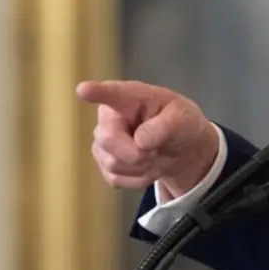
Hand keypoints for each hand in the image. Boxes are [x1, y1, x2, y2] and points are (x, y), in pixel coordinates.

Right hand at [75, 80, 219, 198]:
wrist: (182, 150)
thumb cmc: (180, 124)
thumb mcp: (184, 119)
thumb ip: (165, 126)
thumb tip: (140, 141)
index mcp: (129, 97)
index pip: (111, 93)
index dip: (95, 92)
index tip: (83, 90)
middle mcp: (109, 117)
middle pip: (108, 140)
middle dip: (137, 153)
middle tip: (158, 149)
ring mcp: (103, 142)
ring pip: (112, 163)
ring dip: (142, 167)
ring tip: (156, 155)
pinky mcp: (104, 164)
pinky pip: (115, 179)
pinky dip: (138, 179)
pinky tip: (148, 167)